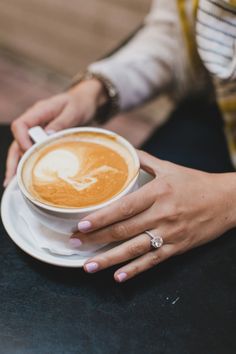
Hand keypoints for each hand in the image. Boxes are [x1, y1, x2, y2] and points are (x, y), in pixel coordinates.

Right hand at [4, 79, 107, 185]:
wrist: (85, 100)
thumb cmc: (79, 103)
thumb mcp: (73, 111)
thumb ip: (61, 122)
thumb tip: (47, 135)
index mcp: (39, 111)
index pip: (20, 125)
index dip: (22, 140)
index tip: (30, 153)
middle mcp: (34, 121)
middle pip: (17, 140)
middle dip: (15, 159)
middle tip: (16, 177)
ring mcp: (37, 129)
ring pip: (20, 147)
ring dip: (16, 164)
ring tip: (11, 183)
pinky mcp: (42, 137)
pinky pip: (30, 150)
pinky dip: (26, 162)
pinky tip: (23, 176)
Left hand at [71, 150, 235, 281]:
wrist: (226, 200)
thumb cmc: (195, 182)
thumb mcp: (170, 167)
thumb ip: (144, 159)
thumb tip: (124, 150)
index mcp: (158, 192)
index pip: (124, 207)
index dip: (101, 217)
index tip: (82, 224)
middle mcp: (162, 214)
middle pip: (124, 230)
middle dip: (97, 238)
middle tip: (75, 244)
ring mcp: (170, 234)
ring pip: (135, 249)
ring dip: (110, 259)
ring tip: (89, 266)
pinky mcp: (178, 248)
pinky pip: (154, 261)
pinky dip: (136, 270)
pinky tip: (119, 276)